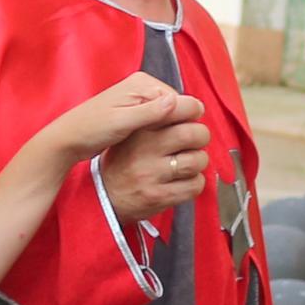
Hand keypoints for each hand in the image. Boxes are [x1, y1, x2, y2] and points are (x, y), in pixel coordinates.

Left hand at [30, 72, 184, 175]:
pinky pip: (159, 123)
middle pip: (179, 109)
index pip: (183, 101)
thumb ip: (149, 112)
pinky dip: (159, 134)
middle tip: (164, 146)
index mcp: (144, 83)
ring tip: (156, 148)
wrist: (68, 139)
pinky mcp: (137, 112)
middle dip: (175, 127)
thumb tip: (175, 101)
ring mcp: (141, 100)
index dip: (183, 122)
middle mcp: (145, 87)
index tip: (173, 141)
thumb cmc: (91, 129)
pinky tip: (150, 146)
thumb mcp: (121, 122)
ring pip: (171, 118)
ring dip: (168, 132)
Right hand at [98, 101, 211, 221]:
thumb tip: (192, 108)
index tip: (193, 116)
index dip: (193, 110)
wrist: (103, 195)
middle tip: (196, 140)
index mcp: (139, 129)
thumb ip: (156, 120)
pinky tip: (185, 180)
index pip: (177, 109)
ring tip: (189, 162)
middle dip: (201, 136)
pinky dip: (196, 182)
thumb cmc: (122, 162)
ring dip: (199, 161)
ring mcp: (152, 174)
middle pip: (193, 134)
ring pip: (197, 160)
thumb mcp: (130, 134)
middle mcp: (145, 149)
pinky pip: (194, 185)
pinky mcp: (159, 196)